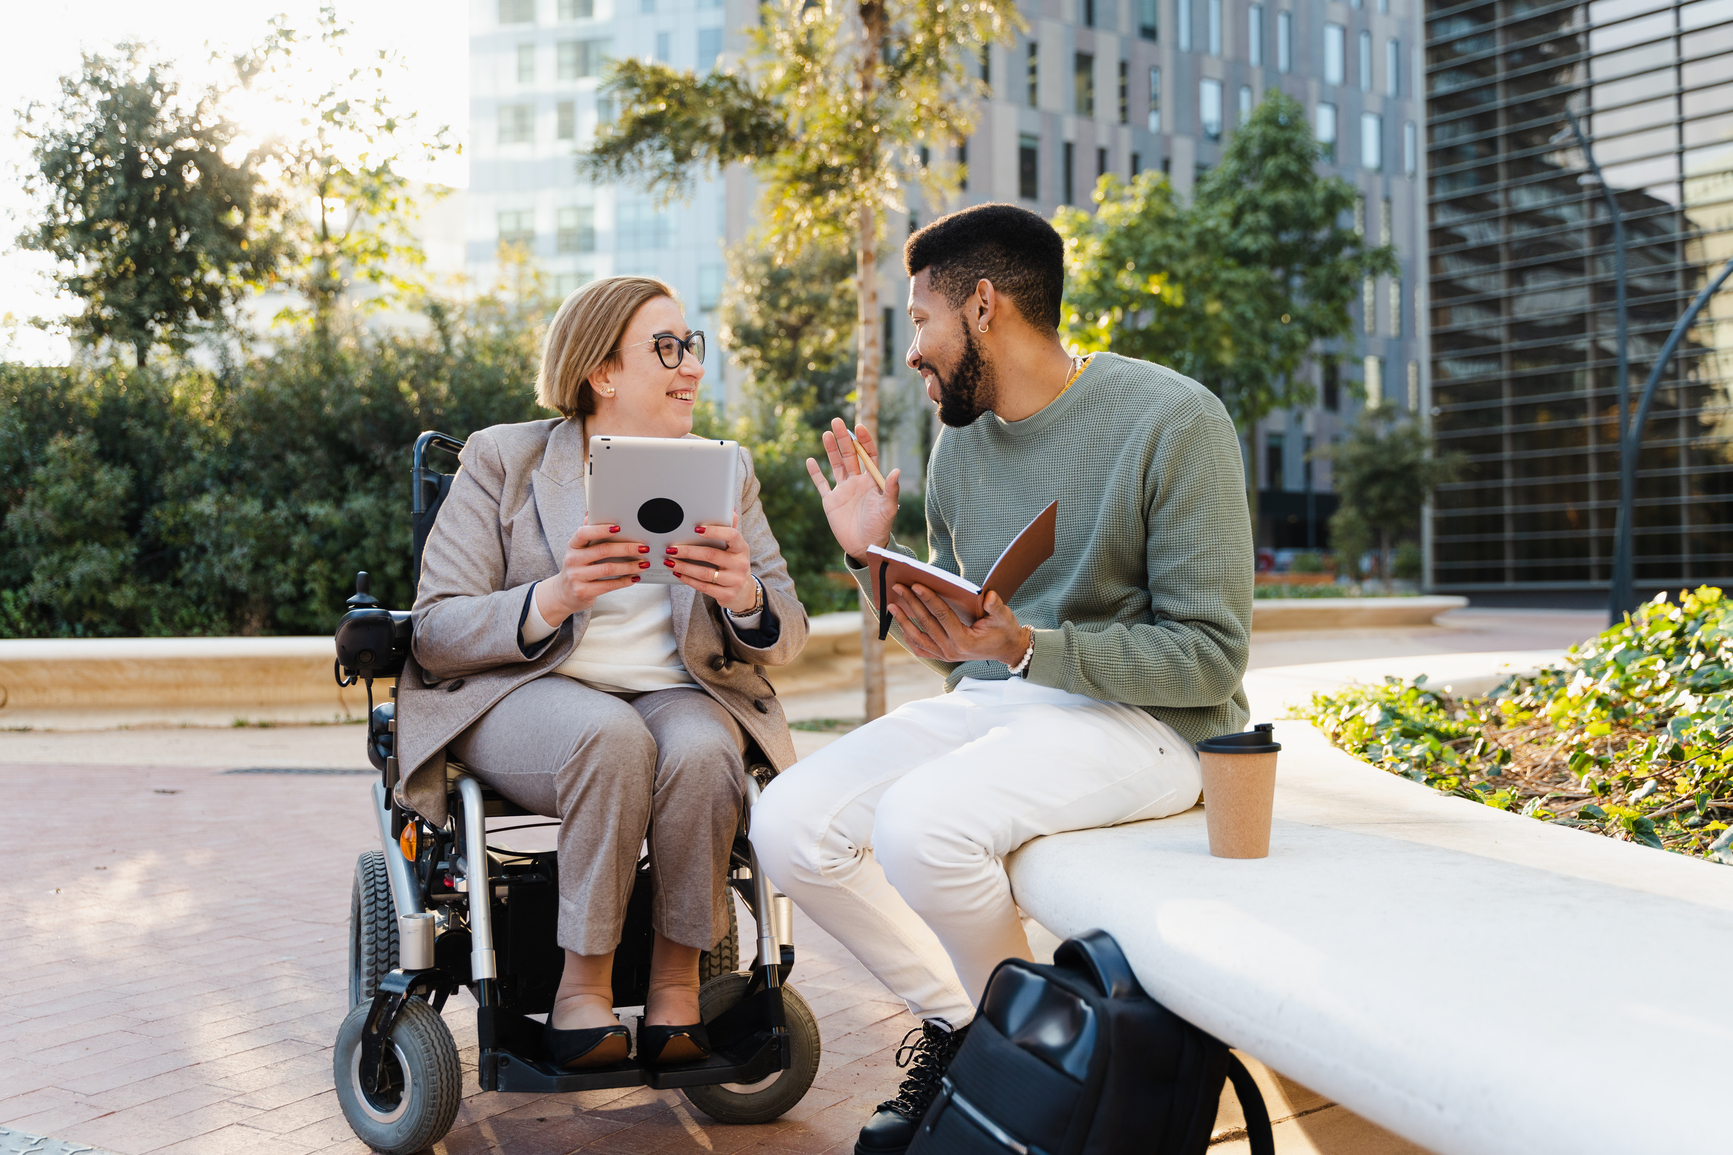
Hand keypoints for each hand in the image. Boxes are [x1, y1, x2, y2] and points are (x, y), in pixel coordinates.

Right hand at [537, 521, 648, 624]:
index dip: (600, 529)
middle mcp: (572, 560)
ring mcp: (576, 577)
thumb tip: (591, 513)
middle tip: (643, 547)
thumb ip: (588, 534)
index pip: (584, 533)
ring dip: (629, 566)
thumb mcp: (579, 550)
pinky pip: (608, 585)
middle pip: (602, 550)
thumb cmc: (578, 567)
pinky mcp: (583, 591)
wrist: (564, 593)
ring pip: (608, 569)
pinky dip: (624, 581)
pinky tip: (634, 577)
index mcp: (573, 545)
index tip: (619, 527)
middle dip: (626, 548)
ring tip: (643, 563)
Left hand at [665, 512, 757, 612]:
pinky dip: (688, 579)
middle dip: (688, 551)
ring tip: (669, 561)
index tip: (697, 529)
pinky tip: (677, 573)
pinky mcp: (727, 595)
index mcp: (742, 548)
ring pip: (704, 573)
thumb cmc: (734, 563)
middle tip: (671, 548)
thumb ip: (730, 529)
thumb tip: (730, 510)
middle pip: (711, 555)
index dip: (714, 531)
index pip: (731, 535)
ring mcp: (734, 581)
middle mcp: (740, 564)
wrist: (744, 591)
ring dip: (684, 566)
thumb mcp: (735, 547)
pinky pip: (703, 587)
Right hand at [805, 417, 900, 561]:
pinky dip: (815, 473)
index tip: (859, 426)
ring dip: (831, 450)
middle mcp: (857, 482)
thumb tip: (896, 470)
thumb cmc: (880, 528)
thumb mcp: (888, 509)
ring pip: (836, 465)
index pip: (868, 455)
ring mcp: (843, 490)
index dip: (864, 440)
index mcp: (871, 481)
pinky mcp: (831, 501)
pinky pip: (821, 484)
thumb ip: (891, 490)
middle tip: (837, 421)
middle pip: (850, 455)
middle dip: (844, 438)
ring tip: (826, 433)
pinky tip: (810, 460)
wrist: (865, 547)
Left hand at [888, 587, 1031, 666]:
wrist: (1007, 649)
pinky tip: (901, 625)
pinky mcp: (943, 656)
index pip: (942, 616)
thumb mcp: (1005, 617)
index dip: (929, 599)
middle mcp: (951, 651)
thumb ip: (996, 606)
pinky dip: (909, 637)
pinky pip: (921, 648)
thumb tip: (988, 596)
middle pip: (926, 624)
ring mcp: (945, 655)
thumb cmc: (1005, 630)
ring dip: (904, 621)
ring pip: (918, 638)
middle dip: (911, 604)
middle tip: (898, 587)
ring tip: (892, 606)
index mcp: (964, 641)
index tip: (916, 585)